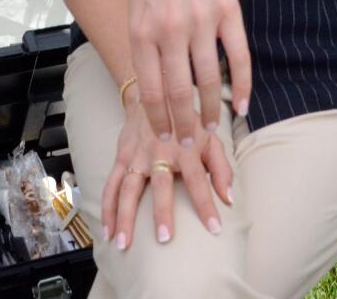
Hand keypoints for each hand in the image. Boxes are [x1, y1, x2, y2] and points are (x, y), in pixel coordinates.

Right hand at [101, 102, 232, 248]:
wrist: (155, 93)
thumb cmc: (187, 121)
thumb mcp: (210, 137)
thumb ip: (221, 168)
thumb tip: (229, 199)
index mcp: (185, 148)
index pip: (199, 180)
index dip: (207, 204)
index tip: (215, 228)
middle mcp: (160, 152)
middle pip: (161, 185)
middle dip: (162, 212)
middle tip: (163, 239)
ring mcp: (137, 155)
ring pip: (128, 188)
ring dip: (125, 216)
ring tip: (124, 244)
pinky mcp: (121, 156)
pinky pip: (110, 185)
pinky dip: (106, 208)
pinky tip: (107, 230)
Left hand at [128, 0, 251, 144]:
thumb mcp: (137, 10)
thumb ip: (143, 48)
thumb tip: (153, 93)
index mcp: (142, 31)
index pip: (151, 89)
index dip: (159, 120)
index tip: (165, 139)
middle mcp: (170, 28)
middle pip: (179, 92)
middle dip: (184, 126)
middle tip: (189, 146)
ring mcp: (201, 19)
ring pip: (208, 79)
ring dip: (210, 110)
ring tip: (210, 128)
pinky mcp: (228, 10)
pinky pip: (238, 57)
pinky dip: (241, 85)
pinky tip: (242, 105)